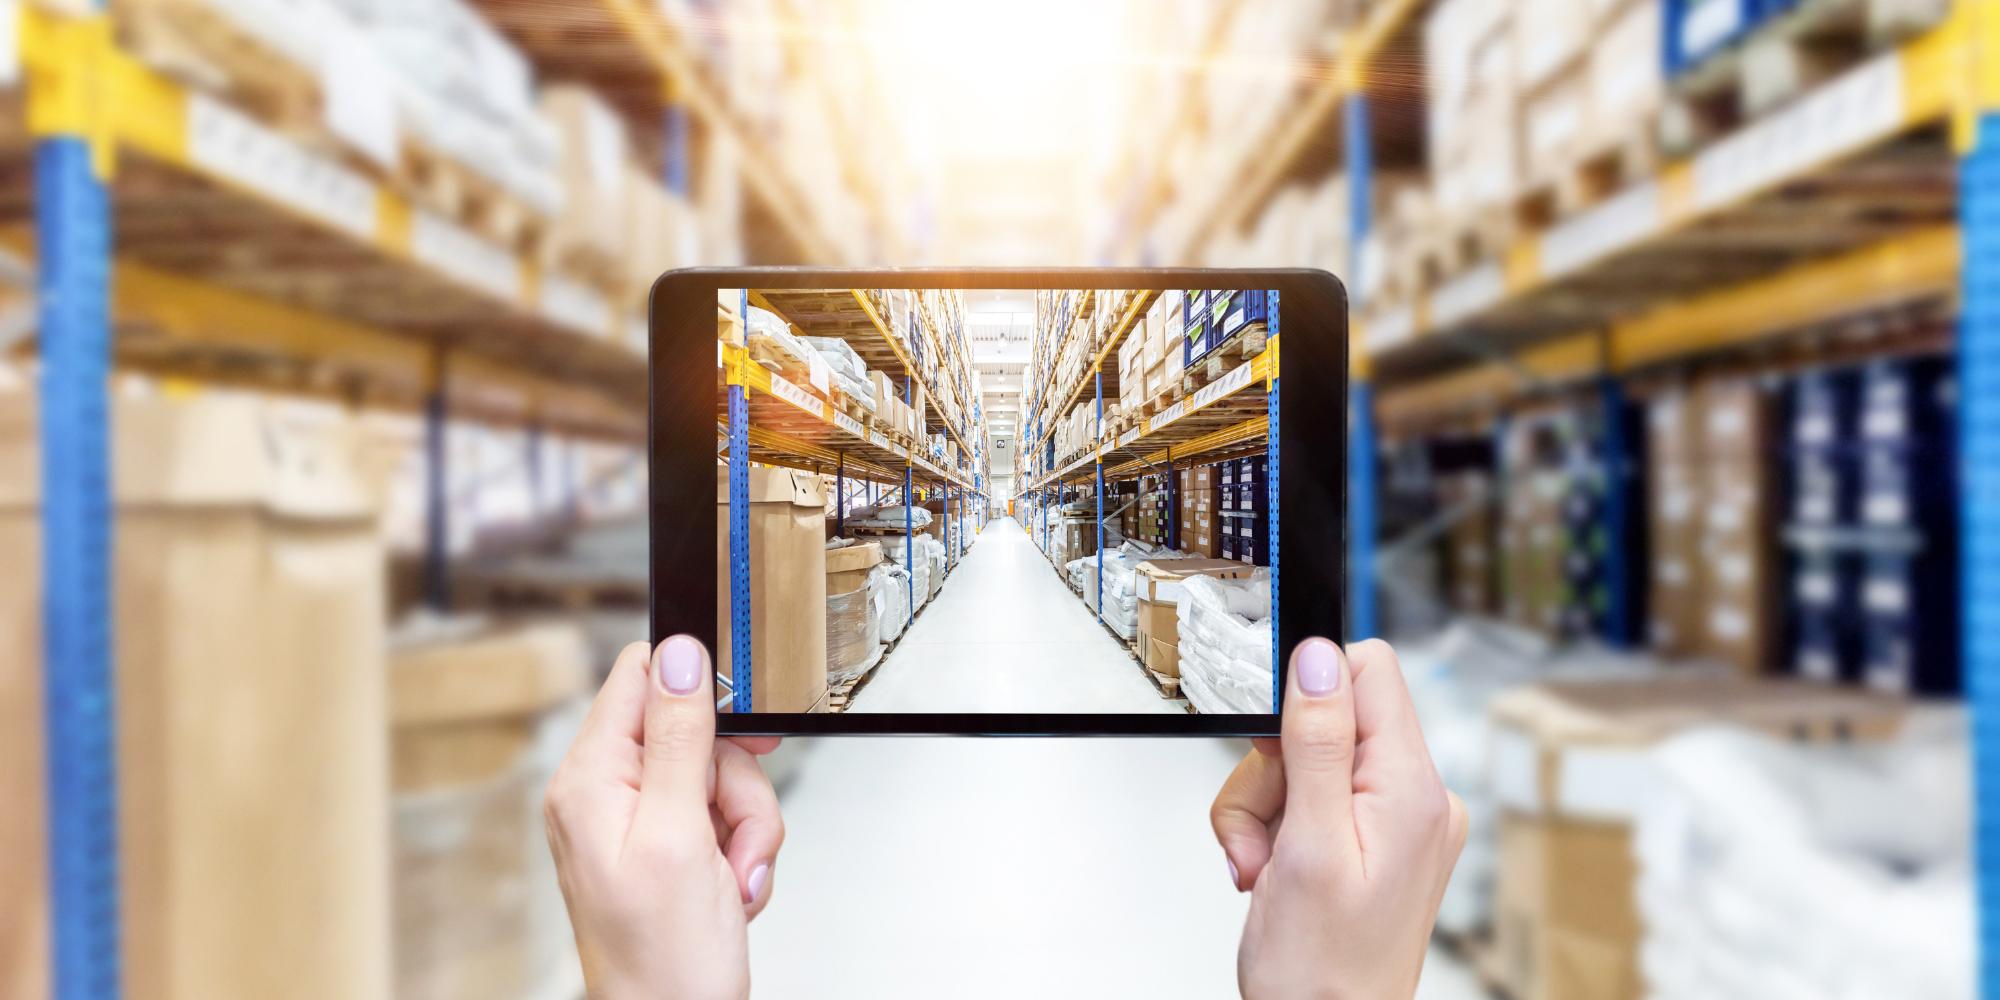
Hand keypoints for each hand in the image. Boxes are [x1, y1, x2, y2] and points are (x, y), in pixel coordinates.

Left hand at [544, 636, 784, 999]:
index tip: (742, 731)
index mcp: (590, 780)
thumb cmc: (662, 962)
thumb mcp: (680, 837)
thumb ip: (680, 738)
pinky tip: (729, 889)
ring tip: (732, 878)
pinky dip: (742, 852)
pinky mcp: (668, 846)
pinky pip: (724, 816)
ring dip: (746, 827)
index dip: (701, 690)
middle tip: (736, 833)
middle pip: (697, 730)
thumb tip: (680, 653)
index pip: (641, 676)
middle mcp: (605, 794)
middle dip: (737, 784)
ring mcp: (637, 821)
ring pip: (721, 776)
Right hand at [1212, 638, 1467, 999]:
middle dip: (1272, 771)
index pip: (1368, 671)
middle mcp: (1416, 797)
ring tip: (1263, 866)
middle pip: (1325, 718)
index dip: (1307, 692)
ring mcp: (1396, 819)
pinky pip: (1311, 798)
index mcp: (1412, 789)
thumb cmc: (1321, 971)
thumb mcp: (1307, 847)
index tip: (1273, 748)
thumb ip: (1317, 743)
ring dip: (1264, 809)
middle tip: (1262, 834)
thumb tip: (1320, 656)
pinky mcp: (1372, 837)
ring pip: (1306, 759)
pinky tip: (1273, 871)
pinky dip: (1277, 828)